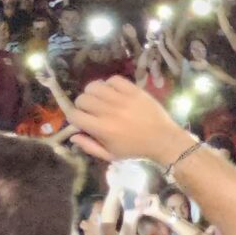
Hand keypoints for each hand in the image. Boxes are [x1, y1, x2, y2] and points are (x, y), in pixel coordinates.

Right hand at [67, 77, 196, 165]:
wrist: (163, 139)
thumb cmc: (135, 149)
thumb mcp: (110, 155)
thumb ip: (89, 146)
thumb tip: (72, 135)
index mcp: (102, 129)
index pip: (75, 115)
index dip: (74, 117)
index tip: (80, 119)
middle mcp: (109, 111)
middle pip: (82, 98)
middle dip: (82, 105)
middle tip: (91, 110)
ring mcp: (122, 98)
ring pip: (94, 86)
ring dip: (93, 92)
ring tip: (100, 99)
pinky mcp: (133, 90)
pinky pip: (113, 79)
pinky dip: (109, 84)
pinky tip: (113, 93)